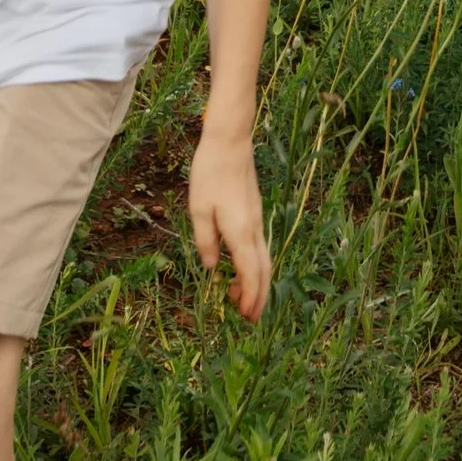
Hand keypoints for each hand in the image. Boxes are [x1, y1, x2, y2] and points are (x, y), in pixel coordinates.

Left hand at [189, 122, 271, 317]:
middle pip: (263, 270)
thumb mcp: (198, 209)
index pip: (250, 272)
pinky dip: (254, 265)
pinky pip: (259, 247)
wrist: (230, 142)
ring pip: (263, 259)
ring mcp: (257, 220)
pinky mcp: (254, 213)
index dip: (249, 296)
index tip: (245, 315)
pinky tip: (240, 268)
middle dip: (258, 296)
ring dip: (256, 282)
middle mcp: (254, 229)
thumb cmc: (210, 173)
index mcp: (240, 231)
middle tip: (249, 318)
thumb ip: (206, 241)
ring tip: (241, 299)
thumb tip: (212, 268)